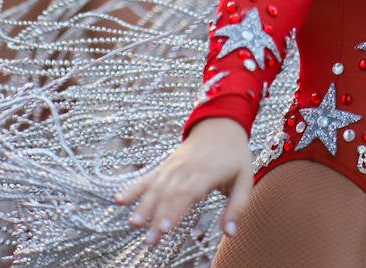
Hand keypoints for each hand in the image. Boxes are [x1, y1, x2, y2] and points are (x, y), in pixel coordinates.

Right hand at [115, 118, 252, 243]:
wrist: (220, 124)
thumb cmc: (235, 155)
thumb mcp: (245, 178)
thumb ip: (237, 207)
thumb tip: (230, 233)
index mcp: (207, 171)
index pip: (187, 193)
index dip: (175, 210)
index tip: (165, 229)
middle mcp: (186, 168)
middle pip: (169, 194)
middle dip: (157, 217)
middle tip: (149, 240)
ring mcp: (173, 166)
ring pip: (156, 186)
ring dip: (144, 205)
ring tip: (134, 224)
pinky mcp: (165, 166)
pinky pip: (147, 177)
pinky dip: (133, 188)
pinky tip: (120, 200)